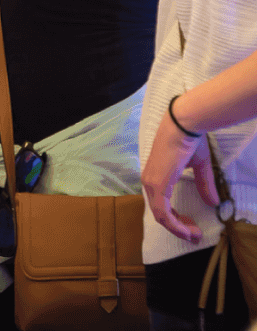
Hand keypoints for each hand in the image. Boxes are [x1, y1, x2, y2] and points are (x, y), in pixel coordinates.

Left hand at [142, 111, 219, 242]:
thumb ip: (202, 184)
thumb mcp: (197, 166)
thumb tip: (213, 202)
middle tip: (195, 236)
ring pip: (161, 216)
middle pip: (160, 213)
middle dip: (178, 227)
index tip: (192, 227)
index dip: (176, 219)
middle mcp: (149, 181)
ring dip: (178, 229)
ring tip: (194, 235)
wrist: (183, 127)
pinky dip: (175, 225)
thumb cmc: (189, 141)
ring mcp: (151, 183)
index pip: (161, 204)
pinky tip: (187, 230)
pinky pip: (163, 213)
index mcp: (156, 175)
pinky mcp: (156, 185)